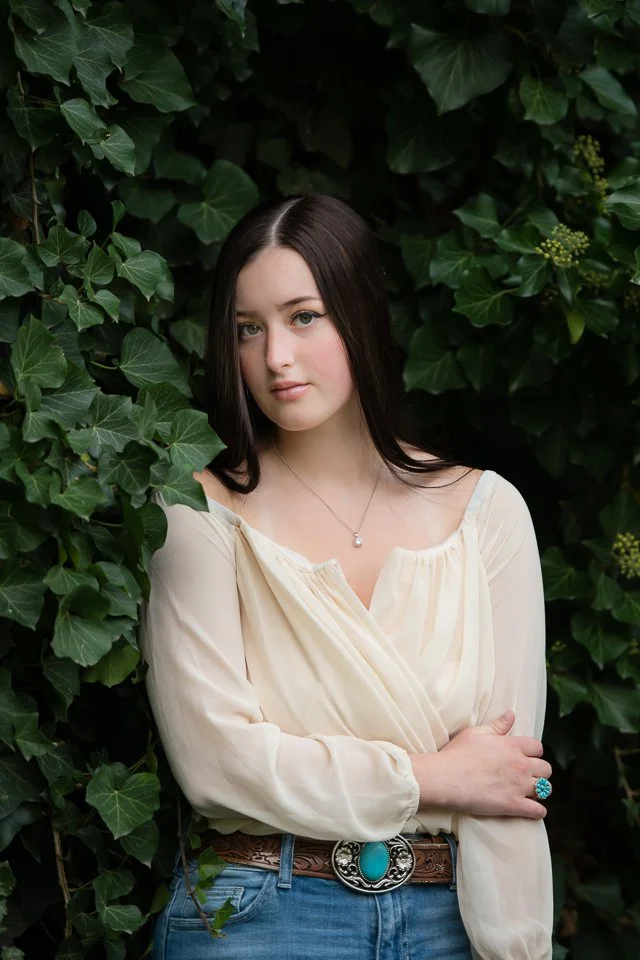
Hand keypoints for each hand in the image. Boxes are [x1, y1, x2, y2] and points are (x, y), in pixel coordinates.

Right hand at [409, 710, 551, 819]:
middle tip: (529, 775)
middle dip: (540, 771)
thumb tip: (512, 714)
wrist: (446, 778)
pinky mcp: (514, 805)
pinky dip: (537, 811)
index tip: (527, 756)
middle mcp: (520, 765)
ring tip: (530, 792)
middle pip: (546, 768)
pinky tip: (531, 810)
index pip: (537, 747)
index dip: (534, 752)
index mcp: (512, 745)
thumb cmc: (458, 753)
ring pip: (545, 789)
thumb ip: (497, 725)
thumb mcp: (476, 733)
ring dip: (540, 790)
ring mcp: (519, 786)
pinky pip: (538, 811)